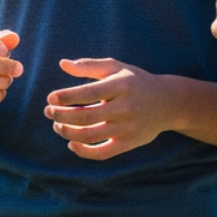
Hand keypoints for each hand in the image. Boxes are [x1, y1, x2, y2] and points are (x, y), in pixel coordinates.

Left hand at [44, 57, 175, 160]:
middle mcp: (126, 107)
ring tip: (57, 125)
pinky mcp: (128, 143)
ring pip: (92, 136)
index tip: (50, 98)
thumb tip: (62, 64)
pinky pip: (103, 153)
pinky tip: (72, 143)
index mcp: (121, 85)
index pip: (90, 93)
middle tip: (48, 112)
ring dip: (68, 132)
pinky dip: (84, 151)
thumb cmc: (135, 81)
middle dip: (62, 115)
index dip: (67, 97)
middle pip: (87, 116)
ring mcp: (128, 127)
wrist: (167, 103)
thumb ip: (88, 66)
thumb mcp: (116, 67)